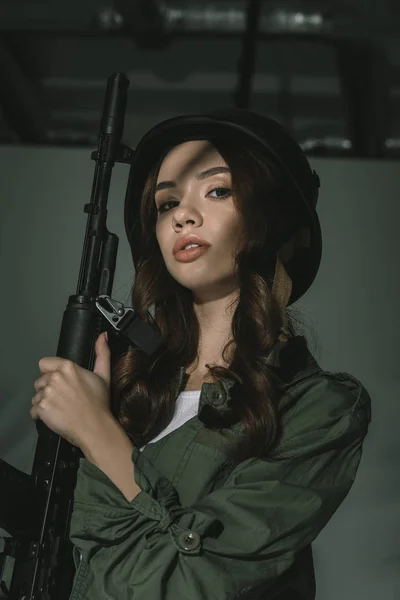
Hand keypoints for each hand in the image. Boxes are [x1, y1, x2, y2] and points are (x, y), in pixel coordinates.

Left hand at [31, 332, 111, 447]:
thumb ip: (102, 353)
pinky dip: (41, 414)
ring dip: (45, 401)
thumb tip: (103, 336)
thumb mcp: (103, 375)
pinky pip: (33, 409)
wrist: (95, 427)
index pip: (44, 364)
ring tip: (60, 408)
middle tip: (63, 398)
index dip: (51, 373)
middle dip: (48, 388)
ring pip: (37, 395)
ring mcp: (47, 393)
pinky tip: (54, 415)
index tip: (61, 382)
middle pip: (40, 380)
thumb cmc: (99, 404)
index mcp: (68, 367)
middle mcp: (55, 378)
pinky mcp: (42, 408)